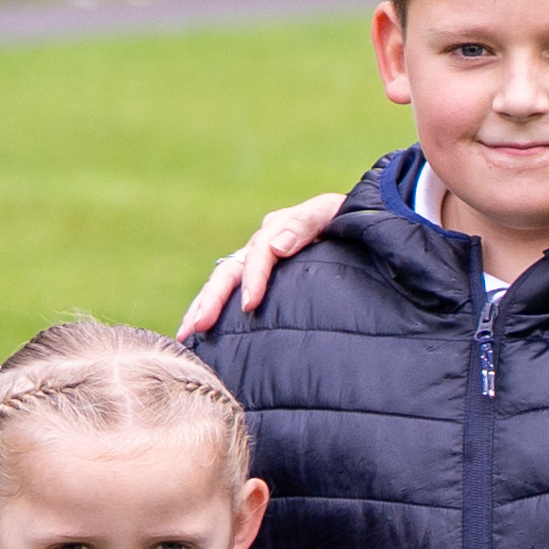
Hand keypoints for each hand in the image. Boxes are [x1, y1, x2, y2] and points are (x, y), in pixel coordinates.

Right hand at [177, 191, 349, 335]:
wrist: (361, 225)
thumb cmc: (352, 221)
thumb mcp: (332, 212)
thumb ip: (305, 224)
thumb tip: (277, 246)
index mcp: (279, 228)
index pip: (260, 252)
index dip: (254, 278)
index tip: (250, 305)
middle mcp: (263, 245)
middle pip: (230, 271)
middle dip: (212, 300)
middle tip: (198, 326)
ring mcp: (259, 262)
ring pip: (223, 284)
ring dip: (203, 308)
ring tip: (187, 334)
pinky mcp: (262, 279)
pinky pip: (232, 294)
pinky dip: (214, 311)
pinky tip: (201, 336)